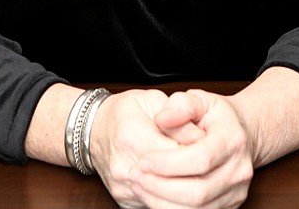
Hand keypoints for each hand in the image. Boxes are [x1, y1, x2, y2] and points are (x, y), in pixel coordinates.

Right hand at [89, 88, 204, 207]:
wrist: (92, 129)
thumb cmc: (123, 112)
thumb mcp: (152, 101)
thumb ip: (178, 118)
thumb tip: (200, 137)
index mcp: (133, 137)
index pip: (176, 155)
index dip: (196, 151)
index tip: (206, 144)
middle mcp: (125, 167)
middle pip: (172, 182)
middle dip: (193, 173)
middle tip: (203, 163)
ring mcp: (124, 188)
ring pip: (166, 200)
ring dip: (184, 188)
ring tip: (193, 173)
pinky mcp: (125, 202)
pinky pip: (156, 204)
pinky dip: (171, 196)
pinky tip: (178, 183)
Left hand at [127, 90, 254, 208]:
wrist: (242, 133)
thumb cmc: (216, 115)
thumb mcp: (199, 99)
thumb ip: (179, 106)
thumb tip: (160, 119)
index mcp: (232, 140)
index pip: (200, 159)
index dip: (169, 163)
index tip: (144, 160)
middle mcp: (238, 170)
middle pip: (198, 191)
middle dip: (161, 186)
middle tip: (136, 175)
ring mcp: (235, 192)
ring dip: (162, 202)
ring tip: (140, 186)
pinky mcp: (228, 207)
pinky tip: (153, 196)